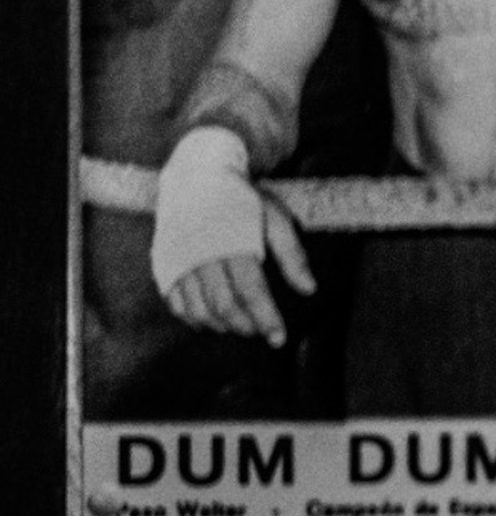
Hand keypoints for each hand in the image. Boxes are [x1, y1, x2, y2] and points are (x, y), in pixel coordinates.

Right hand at [152, 127, 314, 347]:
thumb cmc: (243, 201)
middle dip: (245, 325)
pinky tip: (212, 321)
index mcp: (233, 242)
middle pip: (222, 305)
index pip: (251, 291)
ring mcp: (178, 261)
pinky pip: (176, 303)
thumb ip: (292, 254)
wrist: (197, 177)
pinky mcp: (164, 264)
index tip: (279, 339)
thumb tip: (310, 289)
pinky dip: (194, 319)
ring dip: (220, 325)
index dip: (267, 319)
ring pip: (197, 309)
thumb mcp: (275, 219)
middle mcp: (201, 254)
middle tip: (260, 332)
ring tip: (239, 327)